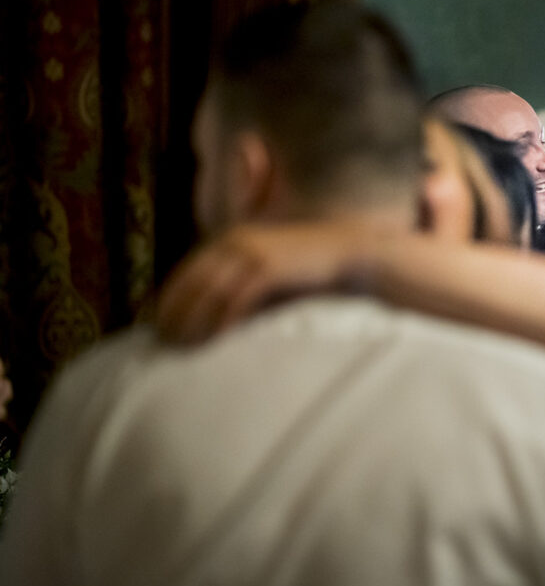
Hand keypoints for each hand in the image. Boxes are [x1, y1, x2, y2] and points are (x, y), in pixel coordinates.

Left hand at [156, 220, 392, 344]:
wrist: (346, 250)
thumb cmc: (305, 265)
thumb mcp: (265, 266)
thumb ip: (239, 280)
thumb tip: (213, 314)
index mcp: (229, 239)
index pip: (187, 272)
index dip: (169, 300)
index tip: (159, 326)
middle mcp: (235, 242)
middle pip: (192, 282)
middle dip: (175, 314)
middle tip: (165, 343)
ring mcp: (252, 253)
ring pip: (209, 291)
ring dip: (193, 321)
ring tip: (185, 346)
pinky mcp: (269, 268)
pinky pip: (236, 298)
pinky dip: (222, 320)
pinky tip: (215, 338)